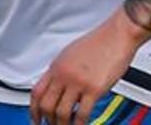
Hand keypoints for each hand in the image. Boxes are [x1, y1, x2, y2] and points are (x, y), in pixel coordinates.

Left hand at [29, 10, 147, 124]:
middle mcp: (64, 74)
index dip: (33, 110)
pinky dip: (79, 124)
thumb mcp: (71, 54)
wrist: (117, 35)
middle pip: (46, 105)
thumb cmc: (99, 42)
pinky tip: (81, 124)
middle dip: (47, 120)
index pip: (36, 92)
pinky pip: (82, 114)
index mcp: (57, 66)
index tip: (35, 119)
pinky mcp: (94, 89)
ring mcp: (77, 82)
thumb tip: (57, 88)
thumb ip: (62, 71)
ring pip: (61, 113)